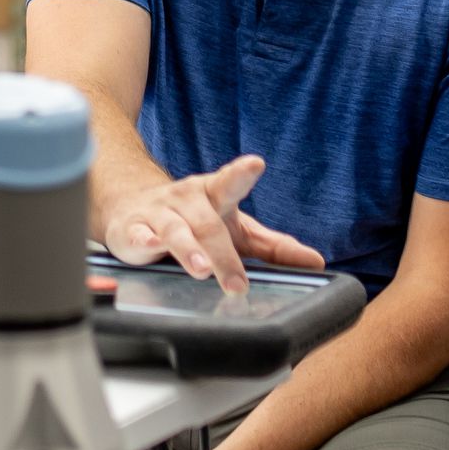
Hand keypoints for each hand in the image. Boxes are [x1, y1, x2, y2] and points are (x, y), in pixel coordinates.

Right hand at [98, 155, 327, 287]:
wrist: (133, 208)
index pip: (230, 183)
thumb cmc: (195, 220)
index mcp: (214, 194)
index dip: (241, 174)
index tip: (255, 164)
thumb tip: (315, 261)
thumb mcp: (236, 230)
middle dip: (223, 256)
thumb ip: (273, 246)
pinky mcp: (132, 228)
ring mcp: (158, 213)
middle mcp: (187, 199)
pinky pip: (139, 235)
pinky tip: (149, 247)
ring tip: (202, 270)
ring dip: (189, 250)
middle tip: (238, 285)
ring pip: (175, 231)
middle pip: (207, 225)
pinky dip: (144, 241)